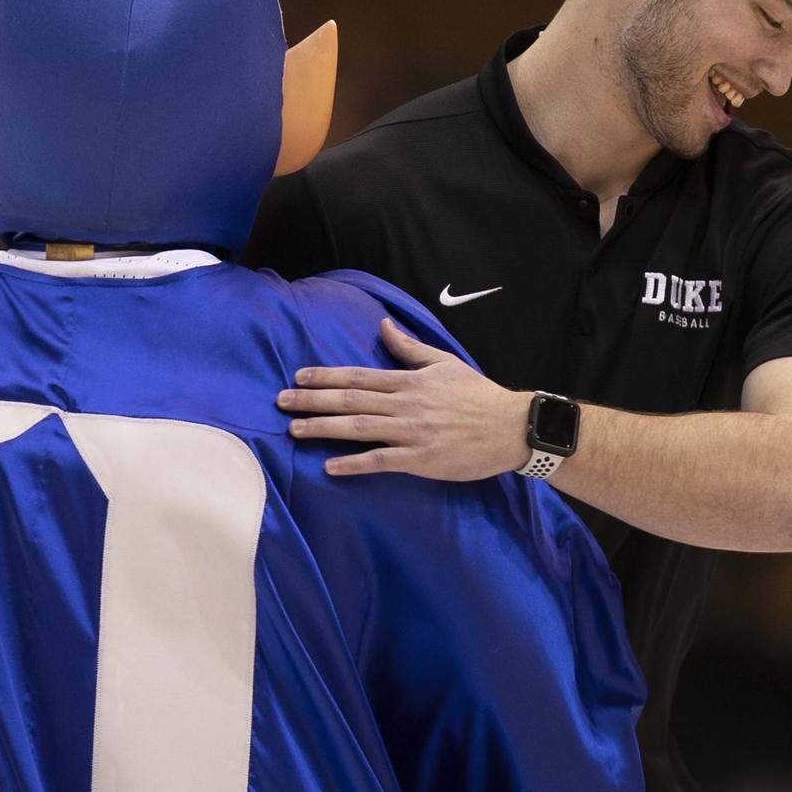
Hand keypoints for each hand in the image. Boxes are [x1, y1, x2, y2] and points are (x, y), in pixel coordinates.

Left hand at [277, 317, 532, 478]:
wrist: (511, 427)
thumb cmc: (478, 395)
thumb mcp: (444, 362)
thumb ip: (409, 347)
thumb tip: (383, 325)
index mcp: (409, 381)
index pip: (358, 376)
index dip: (325, 376)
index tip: (298, 377)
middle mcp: (405, 404)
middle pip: (350, 400)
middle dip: (312, 400)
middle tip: (280, 401)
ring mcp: (412, 432)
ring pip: (359, 428)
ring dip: (324, 428)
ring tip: (294, 428)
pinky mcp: (421, 460)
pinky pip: (381, 461)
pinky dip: (354, 463)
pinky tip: (330, 467)